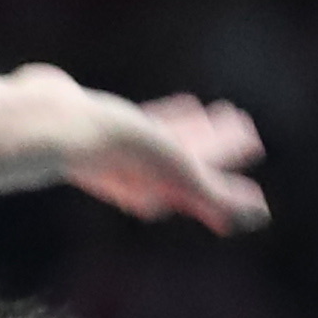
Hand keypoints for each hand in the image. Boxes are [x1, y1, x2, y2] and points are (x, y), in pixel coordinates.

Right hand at [15, 68, 268, 234]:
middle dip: (216, 143)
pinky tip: (178, 103)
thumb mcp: (179, 173)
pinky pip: (144, 119)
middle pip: (190, 157)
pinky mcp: (101, 122)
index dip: (230, 158)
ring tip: (207, 111)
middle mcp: (137, 176)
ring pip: (167, 138)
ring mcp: (118, 150)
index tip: (254, 142)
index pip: (207, 175)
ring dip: (192, 128)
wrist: (56, 124)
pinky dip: (167, 113)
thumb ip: (217, 196)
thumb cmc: (120, 149)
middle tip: (241, 123)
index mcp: (159, 190)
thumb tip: (261, 214)